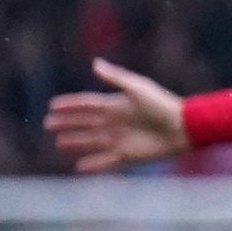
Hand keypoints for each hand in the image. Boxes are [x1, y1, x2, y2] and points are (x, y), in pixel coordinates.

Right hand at [45, 59, 189, 172]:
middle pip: (85, 122)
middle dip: (66, 123)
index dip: (69, 105)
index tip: (51, 105)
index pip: (87, 104)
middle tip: (48, 124)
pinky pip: (106, 161)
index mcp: (117, 105)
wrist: (184, 128)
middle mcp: (116, 122)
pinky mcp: (128, 155)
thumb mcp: (138, 88)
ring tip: (59, 143)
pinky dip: (92, 164)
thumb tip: (95, 63)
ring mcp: (121, 139)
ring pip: (91, 141)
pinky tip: (79, 167)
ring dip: (75, 141)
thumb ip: (116, 78)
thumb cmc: (163, 105)